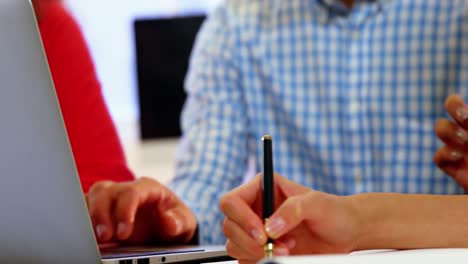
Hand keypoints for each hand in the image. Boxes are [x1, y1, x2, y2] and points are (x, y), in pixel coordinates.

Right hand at [86, 177, 196, 244]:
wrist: (168, 224)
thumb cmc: (175, 219)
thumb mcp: (185, 221)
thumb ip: (179, 221)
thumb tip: (169, 222)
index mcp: (147, 188)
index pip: (130, 192)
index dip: (124, 211)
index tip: (123, 233)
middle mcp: (126, 190)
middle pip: (105, 191)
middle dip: (100, 214)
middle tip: (104, 237)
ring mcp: (112, 199)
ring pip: (91, 197)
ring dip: (88, 217)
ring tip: (91, 239)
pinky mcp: (101, 211)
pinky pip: (84, 210)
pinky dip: (82, 222)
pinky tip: (85, 237)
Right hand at [219, 173, 358, 263]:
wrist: (346, 232)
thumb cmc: (332, 210)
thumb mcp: (316, 203)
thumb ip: (292, 210)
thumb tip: (270, 227)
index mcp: (261, 188)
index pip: (231, 201)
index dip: (241, 218)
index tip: (261, 232)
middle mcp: (254, 208)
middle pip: (229, 226)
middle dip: (249, 240)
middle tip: (272, 245)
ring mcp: (256, 230)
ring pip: (234, 245)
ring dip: (256, 252)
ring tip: (286, 248)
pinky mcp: (261, 249)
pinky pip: (245, 259)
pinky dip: (260, 260)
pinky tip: (284, 254)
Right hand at [434, 94, 467, 188]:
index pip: (463, 103)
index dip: (459, 105)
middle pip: (451, 106)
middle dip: (454, 108)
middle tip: (467, 120)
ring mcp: (464, 148)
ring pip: (441, 128)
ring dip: (449, 132)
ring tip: (465, 142)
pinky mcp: (455, 168)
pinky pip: (438, 157)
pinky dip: (444, 155)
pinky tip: (459, 158)